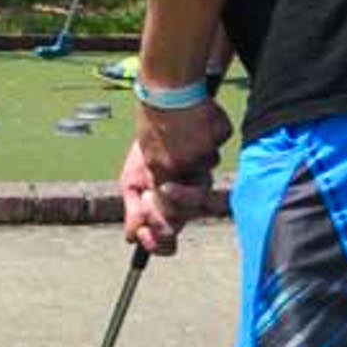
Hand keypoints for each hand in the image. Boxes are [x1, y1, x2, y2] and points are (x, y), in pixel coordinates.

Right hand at [122, 100, 232, 252]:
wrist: (164, 104)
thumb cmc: (148, 141)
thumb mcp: (132, 180)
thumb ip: (134, 211)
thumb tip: (131, 238)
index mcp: (166, 198)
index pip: (167, 231)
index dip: (161, 242)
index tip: (149, 239)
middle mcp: (186, 188)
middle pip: (185, 217)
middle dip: (169, 212)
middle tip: (155, 199)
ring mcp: (201, 172)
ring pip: (200, 196)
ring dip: (181, 194)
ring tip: (166, 184)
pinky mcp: (215, 151)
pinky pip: (207, 163)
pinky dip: (194, 157)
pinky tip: (183, 150)